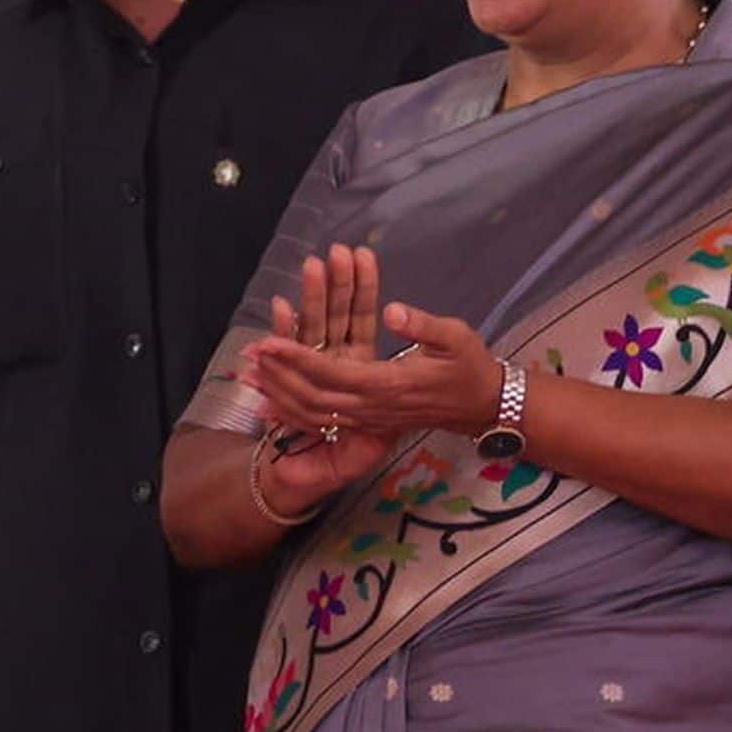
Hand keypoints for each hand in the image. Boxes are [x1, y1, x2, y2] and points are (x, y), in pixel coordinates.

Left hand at [234, 246, 503, 492]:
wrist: (482, 405)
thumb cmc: (469, 366)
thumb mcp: (456, 337)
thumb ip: (423, 326)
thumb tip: (392, 309)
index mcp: (389, 385)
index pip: (332, 373)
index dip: (297, 359)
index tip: (268, 342)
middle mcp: (373, 406)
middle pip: (312, 396)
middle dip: (278, 376)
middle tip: (248, 352)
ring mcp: (369, 418)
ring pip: (313, 413)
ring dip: (279, 394)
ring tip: (250, 373)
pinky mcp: (367, 422)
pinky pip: (323, 422)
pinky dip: (292, 411)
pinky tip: (268, 401)